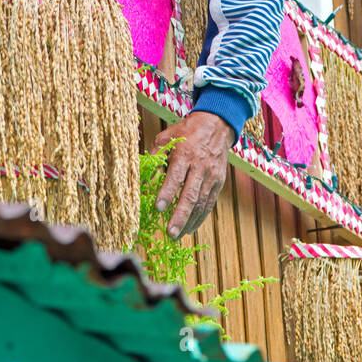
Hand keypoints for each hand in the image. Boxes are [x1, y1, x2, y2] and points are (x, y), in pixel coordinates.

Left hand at [151, 110, 233, 238]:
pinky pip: (209, 203)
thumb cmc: (187, 132)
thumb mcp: (167, 137)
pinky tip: (190, 228)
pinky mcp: (219, 182)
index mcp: (185, 153)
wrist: (216, 125)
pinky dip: (200, 218)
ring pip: (201, 203)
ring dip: (189, 221)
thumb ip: (155, 155)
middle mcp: (200, 166)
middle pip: (190, 195)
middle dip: (180, 216)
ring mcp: (211, 176)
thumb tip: (142, 174)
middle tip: (170, 233)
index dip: (167, 193)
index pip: (175, 176)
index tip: (159, 208)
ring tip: (177, 235)